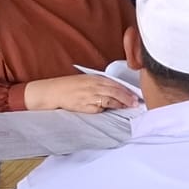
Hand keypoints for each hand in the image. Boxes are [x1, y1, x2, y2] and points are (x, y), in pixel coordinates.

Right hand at [24, 75, 138, 113]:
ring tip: (128, 107)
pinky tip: (113, 110)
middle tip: (136, 102)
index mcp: (95, 78)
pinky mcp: (84, 106)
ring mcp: (89, 96)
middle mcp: (93, 86)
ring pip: (110, 100)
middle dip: (127, 98)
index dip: (126, 90)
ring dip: (120, 104)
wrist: (52, 92)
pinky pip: (99, 108)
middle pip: (115, 91)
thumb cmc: (69, 86)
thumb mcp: (86, 80)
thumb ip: (100, 84)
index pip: (115, 84)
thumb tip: (115, 91)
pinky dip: (107, 109)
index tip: (135, 94)